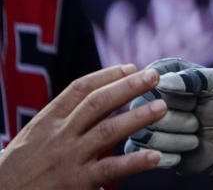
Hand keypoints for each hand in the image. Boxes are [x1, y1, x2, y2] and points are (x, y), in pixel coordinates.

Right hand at [0, 64, 166, 189]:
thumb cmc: (19, 169)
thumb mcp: (35, 137)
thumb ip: (63, 120)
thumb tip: (101, 101)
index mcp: (47, 121)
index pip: (80, 89)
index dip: (108, 75)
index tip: (131, 67)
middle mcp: (59, 136)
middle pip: (97, 103)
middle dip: (128, 87)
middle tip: (155, 76)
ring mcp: (68, 159)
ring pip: (107, 132)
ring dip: (137, 118)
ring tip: (162, 107)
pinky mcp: (76, 183)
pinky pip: (110, 169)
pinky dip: (134, 162)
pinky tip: (155, 156)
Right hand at [125, 60, 212, 188]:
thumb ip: (192, 77)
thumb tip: (160, 82)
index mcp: (165, 73)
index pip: (151, 81)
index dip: (178, 94)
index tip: (196, 98)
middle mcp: (149, 96)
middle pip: (145, 109)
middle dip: (179, 118)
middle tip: (197, 118)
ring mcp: (144, 122)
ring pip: (144, 132)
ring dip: (178, 137)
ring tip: (195, 132)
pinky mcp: (145, 147)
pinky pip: (144, 153)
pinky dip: (171, 153)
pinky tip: (186, 149)